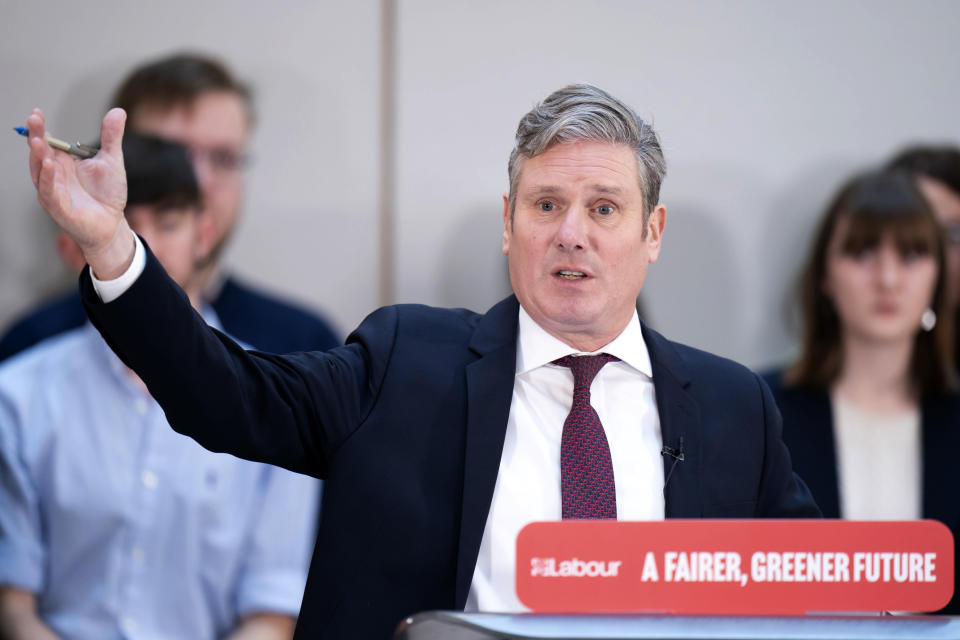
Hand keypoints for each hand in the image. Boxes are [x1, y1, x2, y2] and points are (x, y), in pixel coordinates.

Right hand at [27, 108, 133, 279]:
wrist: (112, 223)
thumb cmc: (107, 193)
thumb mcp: (112, 161)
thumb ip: (111, 137)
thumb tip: (118, 111)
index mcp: (61, 162)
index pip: (46, 142)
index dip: (40, 128)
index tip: (37, 112)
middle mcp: (52, 175)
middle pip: (39, 154)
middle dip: (36, 137)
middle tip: (34, 119)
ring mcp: (53, 192)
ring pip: (40, 172)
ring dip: (38, 157)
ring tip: (38, 141)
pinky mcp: (59, 208)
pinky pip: (50, 192)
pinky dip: (48, 179)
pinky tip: (49, 166)